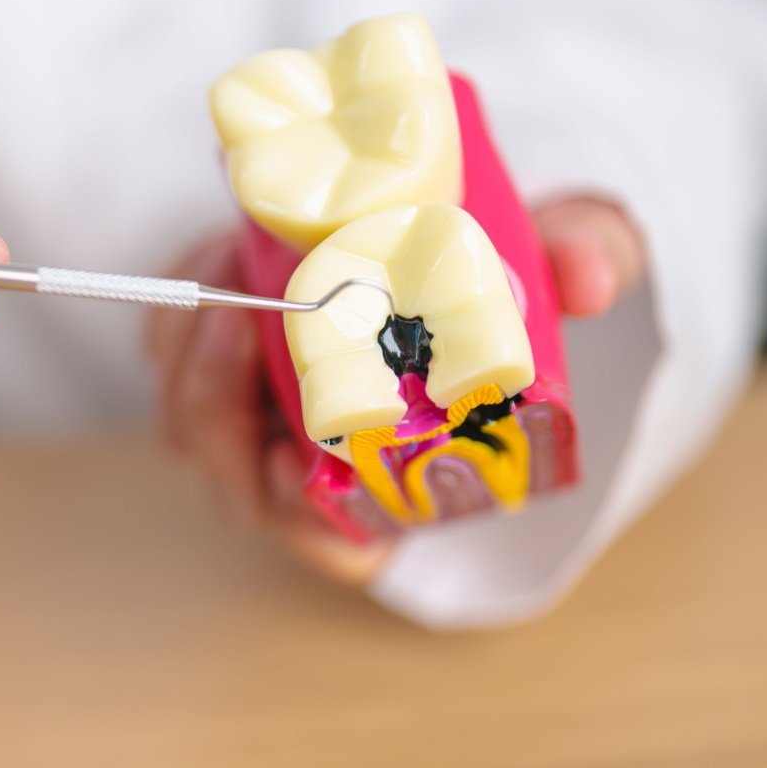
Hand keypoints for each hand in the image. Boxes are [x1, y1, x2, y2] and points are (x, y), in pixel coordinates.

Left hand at [146, 197, 643, 584]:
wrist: (445, 227)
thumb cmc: (506, 275)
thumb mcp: (565, 250)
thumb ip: (589, 255)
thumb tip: (589, 276)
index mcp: (407, 481)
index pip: (337, 540)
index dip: (302, 516)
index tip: (292, 462)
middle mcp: (324, 470)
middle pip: (237, 483)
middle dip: (217, 404)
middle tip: (237, 312)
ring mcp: (259, 422)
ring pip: (191, 421)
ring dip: (193, 349)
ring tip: (228, 261)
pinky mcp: (219, 364)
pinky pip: (176, 361)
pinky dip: (183, 315)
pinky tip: (220, 252)